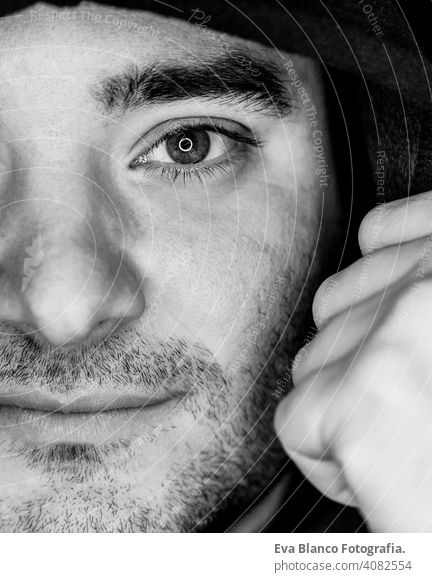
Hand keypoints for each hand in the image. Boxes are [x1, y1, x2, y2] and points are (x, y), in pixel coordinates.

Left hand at [274, 191, 431, 531]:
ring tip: (404, 444)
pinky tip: (382, 476)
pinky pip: (295, 421)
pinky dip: (324, 462)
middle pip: (335, 304)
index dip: (372, 275)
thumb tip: (384, 273)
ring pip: (311, 362)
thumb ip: (418, 302)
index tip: (381, 310)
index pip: (383, 231)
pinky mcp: (359, 397)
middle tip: (406, 405)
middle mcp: (428, 282)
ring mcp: (395, 333)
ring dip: (343, 410)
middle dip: (354, 358)